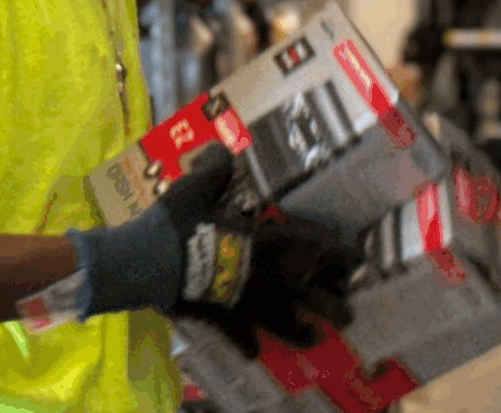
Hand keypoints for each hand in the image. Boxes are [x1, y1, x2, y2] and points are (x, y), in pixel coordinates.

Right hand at [66, 144, 356, 355]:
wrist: (143, 262)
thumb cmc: (176, 222)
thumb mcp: (197, 185)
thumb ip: (215, 167)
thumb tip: (220, 148)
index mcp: (264, 241)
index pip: (312, 247)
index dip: (337, 254)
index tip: (357, 258)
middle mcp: (261, 275)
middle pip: (307, 293)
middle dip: (331, 302)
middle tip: (349, 310)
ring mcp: (241, 301)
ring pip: (281, 322)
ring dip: (300, 331)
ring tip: (315, 337)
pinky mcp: (217, 319)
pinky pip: (239, 336)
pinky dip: (248, 344)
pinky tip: (254, 352)